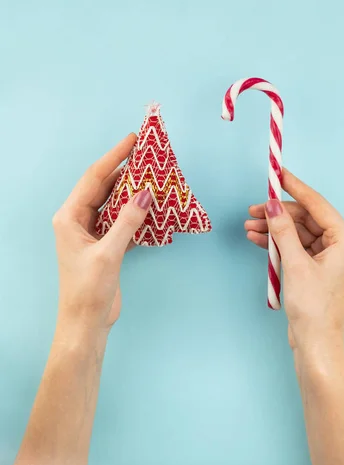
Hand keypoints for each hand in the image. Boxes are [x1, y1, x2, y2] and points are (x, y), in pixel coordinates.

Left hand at [52, 133, 151, 331]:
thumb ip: (127, 221)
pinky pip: (121, 220)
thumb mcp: (108, 253)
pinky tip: (152, 207)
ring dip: (132, 191)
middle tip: (147, 155)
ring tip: (153, 176)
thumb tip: (145, 193)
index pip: (94, 178)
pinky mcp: (105, 245)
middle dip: (124, 170)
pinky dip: (136, 213)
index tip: (132, 141)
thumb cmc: (88, 290)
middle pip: (103, 187)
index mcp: (69, 217)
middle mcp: (78, 220)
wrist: (86, 323)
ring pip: (113, 203)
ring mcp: (91, 232)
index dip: (114, 157)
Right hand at [245, 169, 343, 371]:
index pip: (317, 204)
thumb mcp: (295, 264)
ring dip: (274, 229)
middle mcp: (340, 244)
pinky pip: (295, 246)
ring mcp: (328, 257)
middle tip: (253, 210)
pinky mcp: (316, 268)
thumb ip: (283, 230)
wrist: (315, 344)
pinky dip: (277, 243)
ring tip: (249, 227)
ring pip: (297, 232)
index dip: (295, 187)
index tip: (277, 172)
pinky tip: (257, 239)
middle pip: (305, 218)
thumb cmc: (312, 307)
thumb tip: (273, 204)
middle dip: (278, 214)